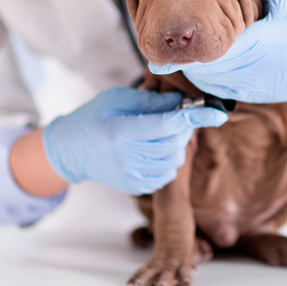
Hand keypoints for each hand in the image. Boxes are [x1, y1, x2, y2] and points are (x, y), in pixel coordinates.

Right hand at [41, 87, 227, 194]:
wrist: (70, 150)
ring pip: (175, 160)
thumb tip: (182, 101)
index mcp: (122, 131)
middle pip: (175, 142)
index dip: (195, 118)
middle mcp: (127, 157)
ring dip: (176, 143)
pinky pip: (167, 174)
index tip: (216, 114)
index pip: (169, 124)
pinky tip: (153, 148)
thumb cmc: (93, 117)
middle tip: (175, 115)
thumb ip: (151, 101)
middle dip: (183, 127)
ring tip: (161, 131)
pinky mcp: (135, 186)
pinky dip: (168, 160)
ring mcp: (131, 175)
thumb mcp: (117, 99)